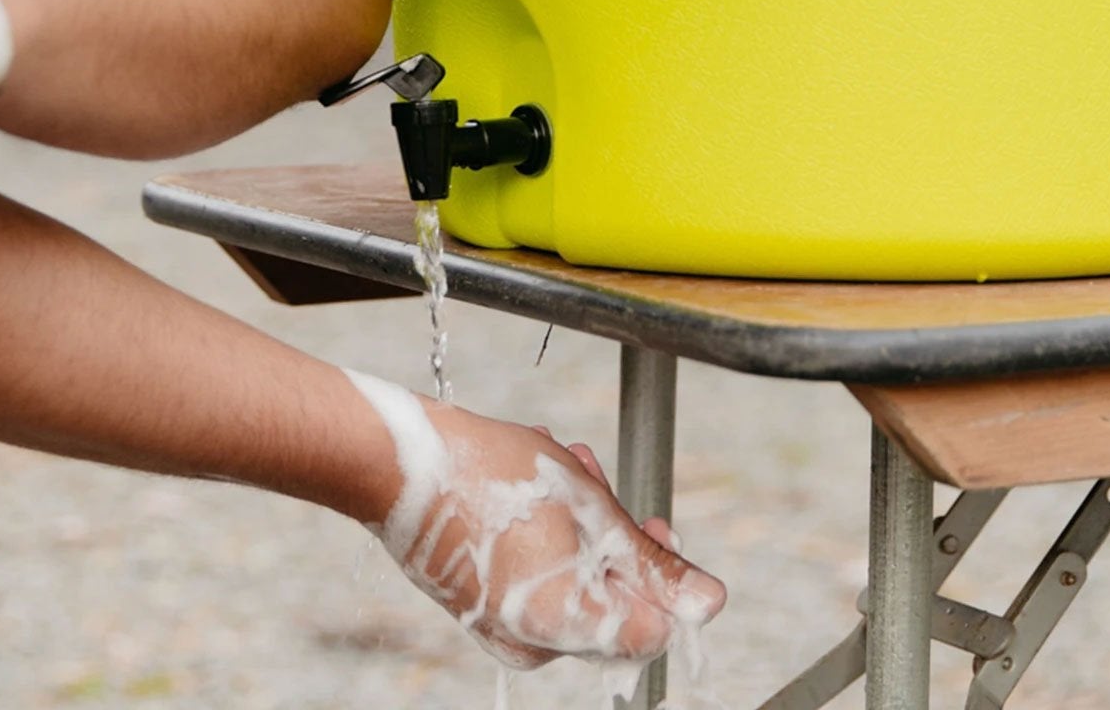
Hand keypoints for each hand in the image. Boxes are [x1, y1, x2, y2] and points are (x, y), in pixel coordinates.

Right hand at [348, 373, 724, 675]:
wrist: (400, 465)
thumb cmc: (491, 477)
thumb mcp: (590, 508)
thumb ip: (652, 564)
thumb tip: (709, 603)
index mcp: (565, 628)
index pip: (651, 631)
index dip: (663, 577)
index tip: (655, 527)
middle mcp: (532, 643)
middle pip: (611, 602)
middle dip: (615, 537)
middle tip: (603, 483)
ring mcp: (501, 626)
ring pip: (573, 579)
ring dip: (581, 522)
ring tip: (564, 466)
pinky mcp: (480, 605)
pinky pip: (536, 577)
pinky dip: (547, 533)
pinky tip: (537, 484)